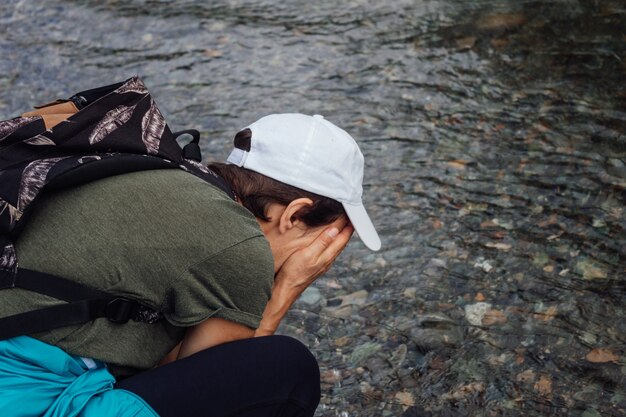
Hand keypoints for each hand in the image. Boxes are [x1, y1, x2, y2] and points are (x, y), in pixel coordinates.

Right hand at [255, 217, 353, 335]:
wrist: (286, 289)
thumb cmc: (294, 272)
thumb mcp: (307, 254)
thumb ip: (322, 243)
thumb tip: (335, 231)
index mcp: (327, 256)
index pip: (342, 239)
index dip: (348, 227)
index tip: (352, 217)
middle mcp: (327, 260)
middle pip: (341, 243)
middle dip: (347, 231)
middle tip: (351, 219)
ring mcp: (322, 264)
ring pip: (336, 248)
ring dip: (340, 237)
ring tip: (343, 228)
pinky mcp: (316, 266)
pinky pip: (329, 251)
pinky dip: (332, 243)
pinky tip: (329, 242)